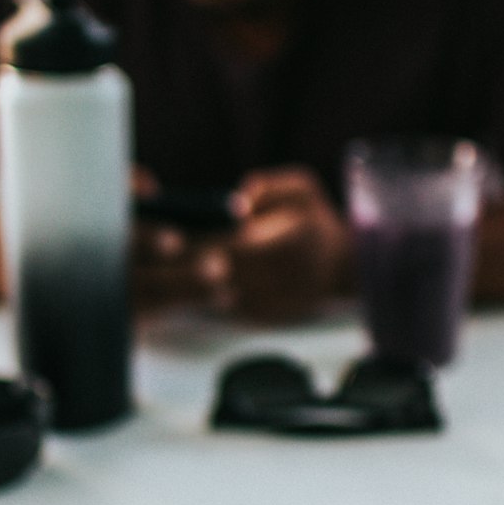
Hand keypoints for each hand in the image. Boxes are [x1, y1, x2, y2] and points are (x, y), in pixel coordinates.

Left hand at [130, 165, 350, 321]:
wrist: (341, 267)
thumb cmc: (315, 221)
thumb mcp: (303, 188)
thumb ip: (270, 186)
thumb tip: (240, 200)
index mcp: (291, 240)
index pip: (234, 246)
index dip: (201, 243)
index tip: (174, 235)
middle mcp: (284, 275)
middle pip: (222, 273)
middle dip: (190, 263)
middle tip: (161, 253)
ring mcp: (276, 301)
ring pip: (221, 294)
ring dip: (196, 283)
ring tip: (174, 267)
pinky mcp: (268, 317)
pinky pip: (228, 308)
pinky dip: (209, 296)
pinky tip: (195, 282)